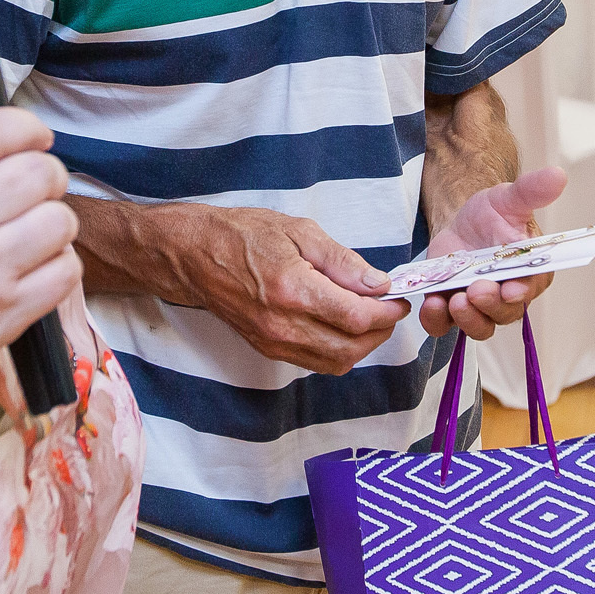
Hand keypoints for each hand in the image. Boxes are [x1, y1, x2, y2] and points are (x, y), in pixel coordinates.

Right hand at [0, 106, 79, 414]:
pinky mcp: (8, 312)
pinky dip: (59, 267)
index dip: (24, 126)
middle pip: (39, 172)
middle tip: (36, 193)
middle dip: (47, 177)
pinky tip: (37, 271)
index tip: (35, 137)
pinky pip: (65, 271)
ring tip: (34, 237)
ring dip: (54, 224)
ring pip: (61, 220)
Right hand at [156, 202, 408, 374]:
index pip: (356, 317)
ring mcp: (273, 341)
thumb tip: (378, 284)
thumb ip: (343, 261)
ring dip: (362, 346)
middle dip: (380, 332)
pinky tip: (342, 326)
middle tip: (390, 310)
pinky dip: (338, 351)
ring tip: (370, 319)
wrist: (195, 255)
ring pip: (335, 362)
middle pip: (350, 348)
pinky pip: (315, 362)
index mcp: (293, 289)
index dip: (387, 312)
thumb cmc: (244, 235)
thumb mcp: (299, 231)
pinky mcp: (268, 349)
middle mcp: (283, 324)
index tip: (399, 299)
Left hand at [417, 166, 566, 341]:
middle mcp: (509, 296)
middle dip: (491, 305)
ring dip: (467, 319)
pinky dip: (436, 320)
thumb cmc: (493, 213)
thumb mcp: (509, 198)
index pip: (531, 287)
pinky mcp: (451, 308)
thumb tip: (558, 175)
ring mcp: (480, 306)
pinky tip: (431, 303)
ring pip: (478, 326)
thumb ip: (532, 191)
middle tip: (476, 291)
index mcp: (531, 272)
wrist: (461, 221)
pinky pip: (444, 325)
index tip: (512, 289)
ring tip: (453, 300)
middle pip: (505, 313)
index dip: (522, 292)